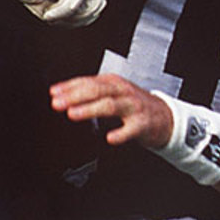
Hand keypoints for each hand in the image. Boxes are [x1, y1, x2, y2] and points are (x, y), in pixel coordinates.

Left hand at [50, 73, 172, 147]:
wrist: (165, 117)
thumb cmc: (134, 104)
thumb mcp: (113, 92)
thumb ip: (90, 93)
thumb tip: (61, 95)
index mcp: (113, 83)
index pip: (88, 81)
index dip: (69, 87)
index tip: (53, 93)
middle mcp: (123, 92)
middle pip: (97, 90)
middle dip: (75, 96)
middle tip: (58, 104)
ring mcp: (133, 107)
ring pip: (110, 105)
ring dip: (90, 109)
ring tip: (74, 114)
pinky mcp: (143, 124)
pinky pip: (131, 129)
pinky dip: (121, 133)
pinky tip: (110, 137)